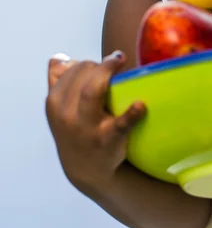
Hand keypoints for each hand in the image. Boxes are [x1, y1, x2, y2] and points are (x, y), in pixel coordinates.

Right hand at [45, 52, 146, 192]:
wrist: (87, 170)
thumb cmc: (78, 128)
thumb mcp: (61, 109)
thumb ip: (58, 81)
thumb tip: (59, 57)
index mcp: (55, 103)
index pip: (72, 71)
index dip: (89, 62)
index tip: (100, 64)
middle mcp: (67, 115)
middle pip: (82, 76)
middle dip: (99, 65)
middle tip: (114, 62)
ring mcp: (87, 128)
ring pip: (91, 92)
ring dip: (106, 72)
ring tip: (120, 59)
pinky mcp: (109, 140)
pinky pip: (120, 125)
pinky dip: (131, 114)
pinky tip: (140, 104)